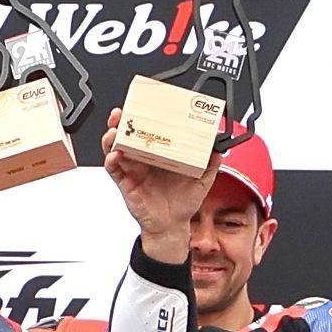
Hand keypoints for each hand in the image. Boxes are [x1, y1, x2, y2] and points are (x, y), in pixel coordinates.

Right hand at [101, 109, 203, 261]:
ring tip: (115, 131)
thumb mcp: (203, 179)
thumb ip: (211, 161)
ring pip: (116, 148)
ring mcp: (133, 170)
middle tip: (122, 113)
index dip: (145, 117)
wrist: (172, 225)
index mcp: (161, 154)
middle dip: (121, 121)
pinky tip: (116, 154)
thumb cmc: (183, 202)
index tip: (145, 106)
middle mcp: (145, 159)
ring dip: (112, 137)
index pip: (150, 130)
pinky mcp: (126, 183)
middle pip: (128, 135)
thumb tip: (219, 146)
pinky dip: (112, 160)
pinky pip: (114, 169)